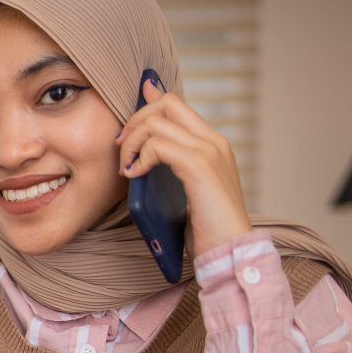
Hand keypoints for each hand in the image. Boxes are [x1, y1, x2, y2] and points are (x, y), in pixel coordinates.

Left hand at [115, 78, 250, 256]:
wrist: (231, 250)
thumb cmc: (208, 228)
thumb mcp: (190, 190)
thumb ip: (175, 167)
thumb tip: (150, 154)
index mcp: (214, 145)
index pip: (179, 105)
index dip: (149, 102)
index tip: (127, 122)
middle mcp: (214, 142)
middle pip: (167, 104)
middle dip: (135, 120)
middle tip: (121, 148)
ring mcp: (209, 152)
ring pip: (157, 122)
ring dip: (132, 142)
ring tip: (126, 168)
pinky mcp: (199, 167)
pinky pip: (158, 145)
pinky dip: (140, 157)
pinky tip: (133, 175)